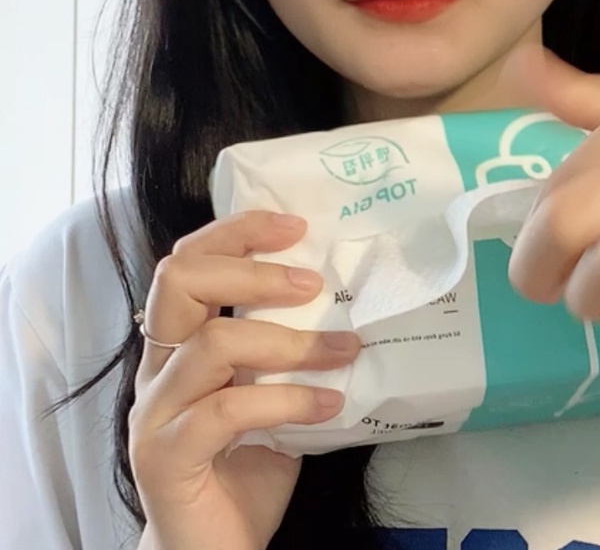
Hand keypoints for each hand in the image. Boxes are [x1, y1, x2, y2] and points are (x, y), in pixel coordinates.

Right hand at [129, 211, 360, 549]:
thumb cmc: (249, 465)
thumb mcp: (273, 390)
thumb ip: (288, 348)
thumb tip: (353, 298)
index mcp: (180, 344)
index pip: (189, 262)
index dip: (238, 232)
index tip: (297, 226)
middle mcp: (158, 369)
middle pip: (180, 280)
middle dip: (252, 269)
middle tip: (312, 283)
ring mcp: (154, 413)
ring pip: (212, 342)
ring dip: (291, 342)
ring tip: (344, 350)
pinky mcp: (164, 458)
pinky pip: (226, 410)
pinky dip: (287, 400)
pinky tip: (329, 406)